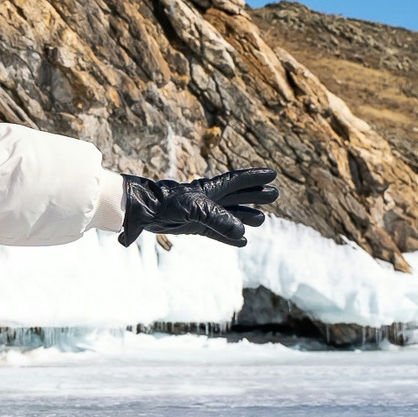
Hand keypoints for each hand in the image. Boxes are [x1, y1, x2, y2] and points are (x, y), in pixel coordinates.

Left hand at [119, 166, 277, 247]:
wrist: (144, 211)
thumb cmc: (167, 204)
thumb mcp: (195, 209)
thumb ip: (218, 219)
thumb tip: (242, 233)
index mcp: (209, 188)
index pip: (237, 181)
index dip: (254, 178)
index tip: (272, 174)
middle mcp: (208, 199)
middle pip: (237, 196)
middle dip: (255, 195)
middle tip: (274, 195)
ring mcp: (202, 213)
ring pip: (230, 215)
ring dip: (245, 217)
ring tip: (261, 220)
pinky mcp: (194, 227)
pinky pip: (218, 233)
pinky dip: (230, 237)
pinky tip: (242, 242)